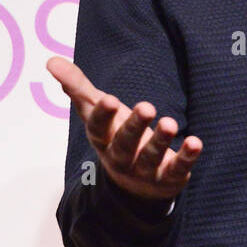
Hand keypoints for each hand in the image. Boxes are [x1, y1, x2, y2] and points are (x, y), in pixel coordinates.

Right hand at [46, 55, 201, 200]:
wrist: (135, 186)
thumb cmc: (114, 136)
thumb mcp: (96, 112)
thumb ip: (77, 87)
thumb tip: (51, 60)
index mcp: (102, 139)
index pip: (98, 128)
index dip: (103, 115)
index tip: (109, 99)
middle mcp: (121, 157)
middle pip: (125, 143)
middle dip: (134, 127)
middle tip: (147, 107)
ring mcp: (144, 170)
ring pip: (150, 157)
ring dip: (160, 141)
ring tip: (170, 122)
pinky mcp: (168, 177)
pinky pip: (178, 168)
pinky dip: (186, 157)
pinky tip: (195, 142)